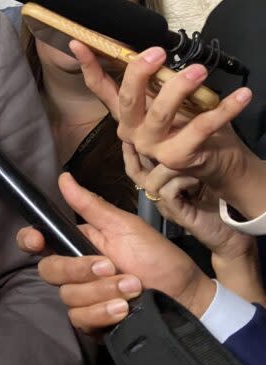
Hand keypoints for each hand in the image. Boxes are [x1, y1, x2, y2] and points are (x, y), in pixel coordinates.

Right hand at [16, 172, 215, 334]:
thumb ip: (91, 206)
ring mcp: (82, 298)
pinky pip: (80, 320)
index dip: (30, 240)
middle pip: (49, 270)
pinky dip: (102, 314)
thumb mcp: (126, 227)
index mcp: (78, 244)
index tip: (38, 240)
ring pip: (68, 297)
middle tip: (111, 267)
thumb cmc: (157, 257)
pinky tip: (123, 309)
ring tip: (132, 289)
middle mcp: (74, 271)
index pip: (39, 242)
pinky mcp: (92, 323)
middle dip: (79, 270)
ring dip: (101, 292)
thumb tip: (63, 177)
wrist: (186, 296)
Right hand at [71, 41, 264, 216]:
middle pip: (128, 99)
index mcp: (127, 116)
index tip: (78, 44)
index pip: (101, 88)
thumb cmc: (192, 128)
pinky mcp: (179, 157)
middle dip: (139, 72)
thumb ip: (156, 83)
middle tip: (158, 52)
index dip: (88, 66)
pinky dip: (224, 109)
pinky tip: (241, 95)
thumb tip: (150, 52)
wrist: (218, 164)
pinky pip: (201, 127)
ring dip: (179, 88)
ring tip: (199, 70)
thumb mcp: (170, 102)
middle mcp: (133, 133)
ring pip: (160, 112)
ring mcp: (153, 147)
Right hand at [123, 144, 251, 259]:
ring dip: (167, 167)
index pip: (138, 164)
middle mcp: (160, 194)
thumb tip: (181, 132)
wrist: (232, 233)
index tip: (134, 131)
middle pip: (135, 173)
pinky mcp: (177, 213)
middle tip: (137, 138)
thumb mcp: (201, 173)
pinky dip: (180, 180)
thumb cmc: (219, 201)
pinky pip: (167, 191)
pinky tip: (196, 177)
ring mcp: (167, 205)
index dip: (132, 148)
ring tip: (187, 159)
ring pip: (151, 181)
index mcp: (163, 184)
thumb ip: (188, 159)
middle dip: (133, 154)